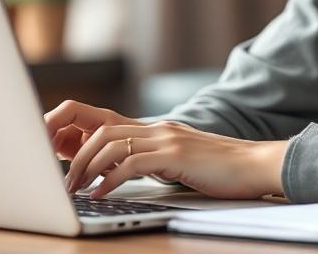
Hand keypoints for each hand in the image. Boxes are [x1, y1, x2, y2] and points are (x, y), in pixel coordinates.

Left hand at [44, 100, 288, 199]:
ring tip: (75, 190)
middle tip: (61, 181)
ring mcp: (167, 138)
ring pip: (111, 144)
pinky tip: (102, 194)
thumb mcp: (180, 162)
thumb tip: (120, 174)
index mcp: (157, 129)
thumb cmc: (221, 170)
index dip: (79, 137)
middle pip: (101, 130)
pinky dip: (110, 180)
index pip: (107, 123)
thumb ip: (153, 161)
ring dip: (86, 169)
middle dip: (74, 154)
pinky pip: (132, 163)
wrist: (256, 164)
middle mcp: (158, 128)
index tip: (62, 160)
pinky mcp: (175, 154)